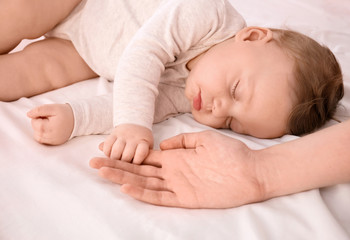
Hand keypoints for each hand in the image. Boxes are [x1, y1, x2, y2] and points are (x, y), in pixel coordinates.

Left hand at [27, 104, 73, 144]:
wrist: (78, 120)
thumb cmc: (65, 113)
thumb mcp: (53, 108)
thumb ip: (39, 110)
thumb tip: (28, 114)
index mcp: (49, 128)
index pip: (34, 122)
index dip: (39, 116)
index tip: (48, 115)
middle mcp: (50, 137)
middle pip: (35, 130)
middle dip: (40, 123)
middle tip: (50, 119)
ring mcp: (53, 141)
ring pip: (38, 136)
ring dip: (40, 130)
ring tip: (50, 124)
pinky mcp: (56, 143)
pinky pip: (44, 141)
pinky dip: (44, 135)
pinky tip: (51, 130)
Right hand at [90, 130, 265, 208]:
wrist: (250, 169)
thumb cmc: (230, 153)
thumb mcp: (203, 139)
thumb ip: (181, 141)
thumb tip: (161, 146)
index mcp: (175, 158)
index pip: (145, 158)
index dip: (126, 155)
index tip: (107, 150)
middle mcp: (172, 172)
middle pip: (139, 171)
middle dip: (116, 166)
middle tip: (94, 162)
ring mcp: (177, 185)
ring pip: (144, 184)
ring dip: (123, 179)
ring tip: (102, 172)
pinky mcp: (186, 198)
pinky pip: (161, 197)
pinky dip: (143, 194)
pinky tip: (127, 188)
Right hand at [101, 124, 152, 163]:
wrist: (136, 123)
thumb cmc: (143, 140)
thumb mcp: (149, 147)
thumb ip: (145, 158)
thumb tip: (139, 170)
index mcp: (144, 142)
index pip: (141, 154)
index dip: (137, 162)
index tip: (134, 167)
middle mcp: (133, 138)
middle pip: (126, 155)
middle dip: (124, 164)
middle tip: (124, 167)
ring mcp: (123, 135)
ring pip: (115, 151)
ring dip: (114, 160)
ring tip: (116, 163)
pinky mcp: (113, 134)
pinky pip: (107, 145)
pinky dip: (107, 153)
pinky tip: (110, 155)